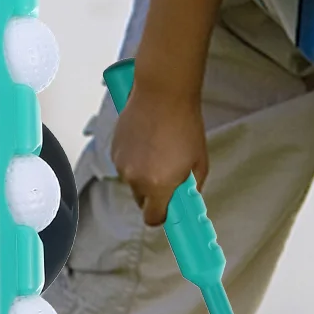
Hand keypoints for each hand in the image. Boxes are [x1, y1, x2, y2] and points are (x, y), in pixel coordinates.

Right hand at [109, 84, 207, 226]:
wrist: (163, 95)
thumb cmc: (186, 126)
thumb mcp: (199, 162)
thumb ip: (192, 187)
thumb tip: (187, 200)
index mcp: (158, 185)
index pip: (153, 218)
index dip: (161, 217)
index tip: (168, 212)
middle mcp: (135, 178)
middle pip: (141, 200)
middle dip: (154, 194)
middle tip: (169, 175)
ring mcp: (121, 163)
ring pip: (132, 180)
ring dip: (143, 174)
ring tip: (159, 151)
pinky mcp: (114, 148)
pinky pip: (125, 164)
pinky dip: (134, 159)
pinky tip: (148, 141)